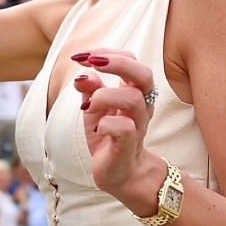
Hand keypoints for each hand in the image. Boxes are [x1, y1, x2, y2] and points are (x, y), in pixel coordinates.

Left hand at [68, 49, 161, 211]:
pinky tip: (97, 128)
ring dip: (104, 96)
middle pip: (144, 73)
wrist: (119, 173)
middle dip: (117, 63)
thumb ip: (90, 90)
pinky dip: (105, 123)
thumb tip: (82, 73)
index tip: (82, 57)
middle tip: (92, 63)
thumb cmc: (108, 137)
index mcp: (134, 91)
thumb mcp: (93, 109)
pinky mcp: (130, 144)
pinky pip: (124, 127)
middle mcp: (142, 105)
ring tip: (88, 106)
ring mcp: (138, 124)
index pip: (131, 60)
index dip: (108, 53)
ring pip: (133, 98)